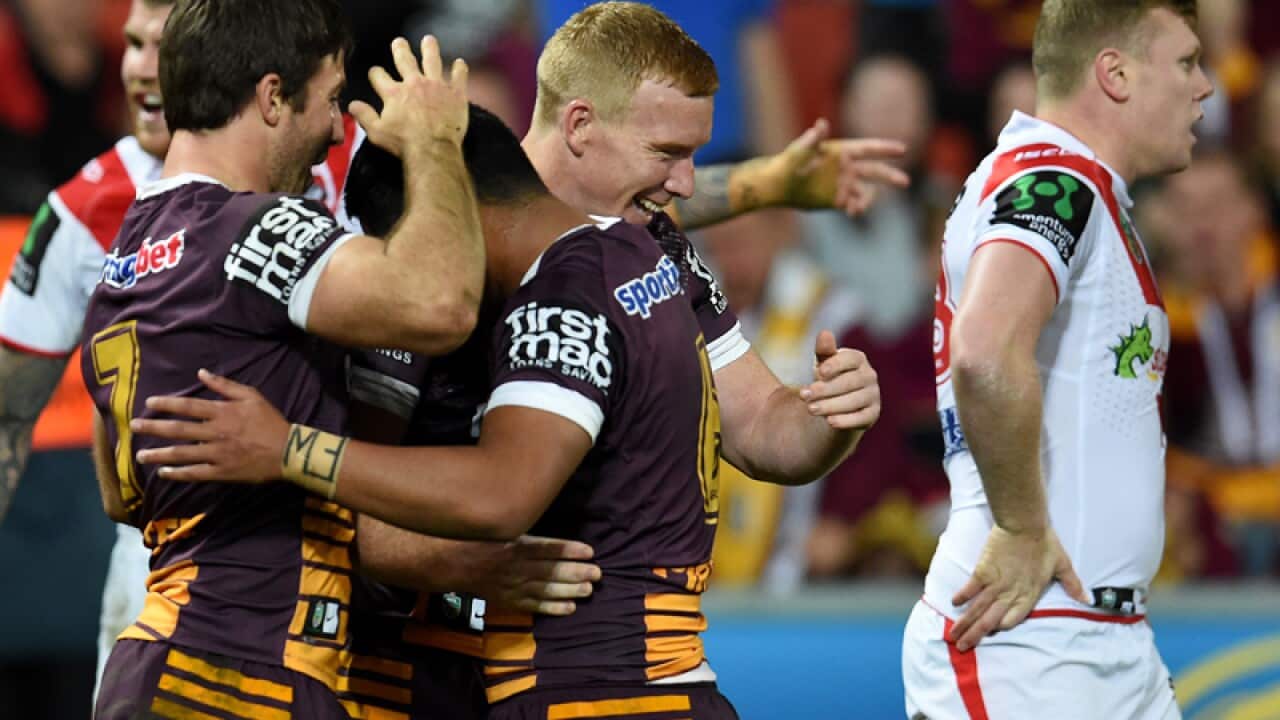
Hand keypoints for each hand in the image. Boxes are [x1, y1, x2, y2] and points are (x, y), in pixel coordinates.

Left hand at [131, 369, 288, 483]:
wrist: (288, 451)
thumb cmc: (270, 421)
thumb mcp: (251, 396)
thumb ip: (225, 385)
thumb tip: (201, 373)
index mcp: (222, 412)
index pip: (188, 406)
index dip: (167, 404)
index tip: (149, 404)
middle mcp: (215, 432)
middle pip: (178, 429)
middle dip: (153, 428)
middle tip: (134, 427)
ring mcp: (217, 454)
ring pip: (181, 454)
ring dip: (159, 455)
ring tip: (141, 456)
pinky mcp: (222, 472)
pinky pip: (195, 473)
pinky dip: (178, 474)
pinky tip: (164, 474)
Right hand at [349, 35, 469, 155]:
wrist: (433, 150)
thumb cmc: (404, 143)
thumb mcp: (377, 133)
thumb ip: (364, 116)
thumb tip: (352, 105)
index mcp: (393, 93)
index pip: (378, 75)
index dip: (375, 73)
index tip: (375, 74)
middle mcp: (414, 84)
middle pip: (404, 60)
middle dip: (400, 50)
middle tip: (399, 42)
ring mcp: (436, 86)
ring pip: (432, 60)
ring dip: (430, 49)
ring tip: (429, 40)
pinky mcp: (455, 94)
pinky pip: (459, 76)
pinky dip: (460, 68)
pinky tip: (460, 63)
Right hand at [468, 535, 601, 615]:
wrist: (455, 564)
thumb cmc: (483, 542)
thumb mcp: (505, 532)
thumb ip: (530, 538)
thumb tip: (559, 542)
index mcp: (517, 546)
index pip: (549, 549)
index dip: (570, 550)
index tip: (590, 552)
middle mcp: (517, 567)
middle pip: (552, 571)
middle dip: (577, 572)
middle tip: (598, 573)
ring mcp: (514, 586)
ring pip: (546, 589)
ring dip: (570, 590)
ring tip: (589, 589)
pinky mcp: (510, 601)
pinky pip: (534, 606)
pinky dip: (553, 608)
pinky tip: (570, 607)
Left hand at [764, 118, 909, 215]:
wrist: (779, 185)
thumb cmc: (787, 163)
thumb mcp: (800, 150)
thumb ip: (813, 139)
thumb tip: (821, 124)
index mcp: (842, 151)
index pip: (868, 148)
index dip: (885, 148)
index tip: (902, 149)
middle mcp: (847, 167)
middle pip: (875, 171)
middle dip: (891, 176)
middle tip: (905, 182)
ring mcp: (844, 184)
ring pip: (866, 191)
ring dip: (868, 199)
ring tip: (859, 208)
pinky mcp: (838, 200)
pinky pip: (854, 204)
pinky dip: (857, 208)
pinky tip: (852, 212)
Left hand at [799, 330, 879, 430]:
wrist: (837, 405)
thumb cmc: (828, 378)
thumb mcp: (822, 364)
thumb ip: (823, 351)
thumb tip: (824, 333)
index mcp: (858, 359)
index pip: (849, 359)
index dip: (834, 365)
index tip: (818, 372)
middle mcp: (869, 376)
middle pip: (849, 382)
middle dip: (825, 389)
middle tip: (804, 395)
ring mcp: (873, 395)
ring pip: (854, 401)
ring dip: (830, 405)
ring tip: (811, 409)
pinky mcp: (872, 414)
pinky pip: (861, 418)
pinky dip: (846, 420)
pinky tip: (830, 422)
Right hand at [947, 525, 1088, 651]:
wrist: (1025, 523)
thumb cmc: (1045, 542)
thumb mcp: (1062, 565)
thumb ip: (1073, 585)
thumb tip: (1089, 600)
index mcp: (1029, 594)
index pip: (1013, 619)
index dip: (1001, 627)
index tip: (992, 633)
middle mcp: (1010, 593)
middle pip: (990, 620)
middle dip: (975, 635)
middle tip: (963, 647)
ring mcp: (995, 583)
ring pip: (978, 608)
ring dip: (965, 622)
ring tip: (953, 634)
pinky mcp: (983, 570)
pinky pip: (971, 588)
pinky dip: (963, 596)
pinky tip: (954, 604)